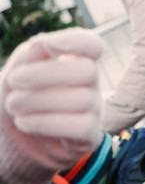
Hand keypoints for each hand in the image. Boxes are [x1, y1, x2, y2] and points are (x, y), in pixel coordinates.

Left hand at [0, 29, 103, 183]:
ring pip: (82, 99)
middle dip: (45, 74)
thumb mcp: (17, 72)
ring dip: (37, 101)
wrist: (11, 142)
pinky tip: (24, 122)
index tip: (48, 46)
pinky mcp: (89, 136)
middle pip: (88, 71)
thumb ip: (29, 55)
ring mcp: (93, 111)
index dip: (76, 42)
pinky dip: (46, 122)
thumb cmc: (19, 100)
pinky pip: (81, 126)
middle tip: (14, 80)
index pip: (94, 46)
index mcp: (75, 63)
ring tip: (13, 104)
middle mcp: (90, 85)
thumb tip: (43, 44)